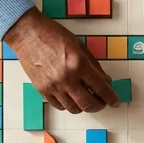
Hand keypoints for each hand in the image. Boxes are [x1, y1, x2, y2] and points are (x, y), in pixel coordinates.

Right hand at [4, 8, 119, 112]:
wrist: (28, 34)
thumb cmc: (53, 35)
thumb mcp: (80, 46)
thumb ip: (94, 66)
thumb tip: (105, 81)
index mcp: (79, 64)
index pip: (101, 88)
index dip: (111, 98)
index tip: (115, 101)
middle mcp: (67, 78)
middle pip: (88, 104)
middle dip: (99, 106)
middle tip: (102, 102)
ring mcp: (53, 86)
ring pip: (73, 108)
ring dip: (83, 106)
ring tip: (85, 98)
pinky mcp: (42, 90)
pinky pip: (59, 105)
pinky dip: (68, 104)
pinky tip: (71, 97)